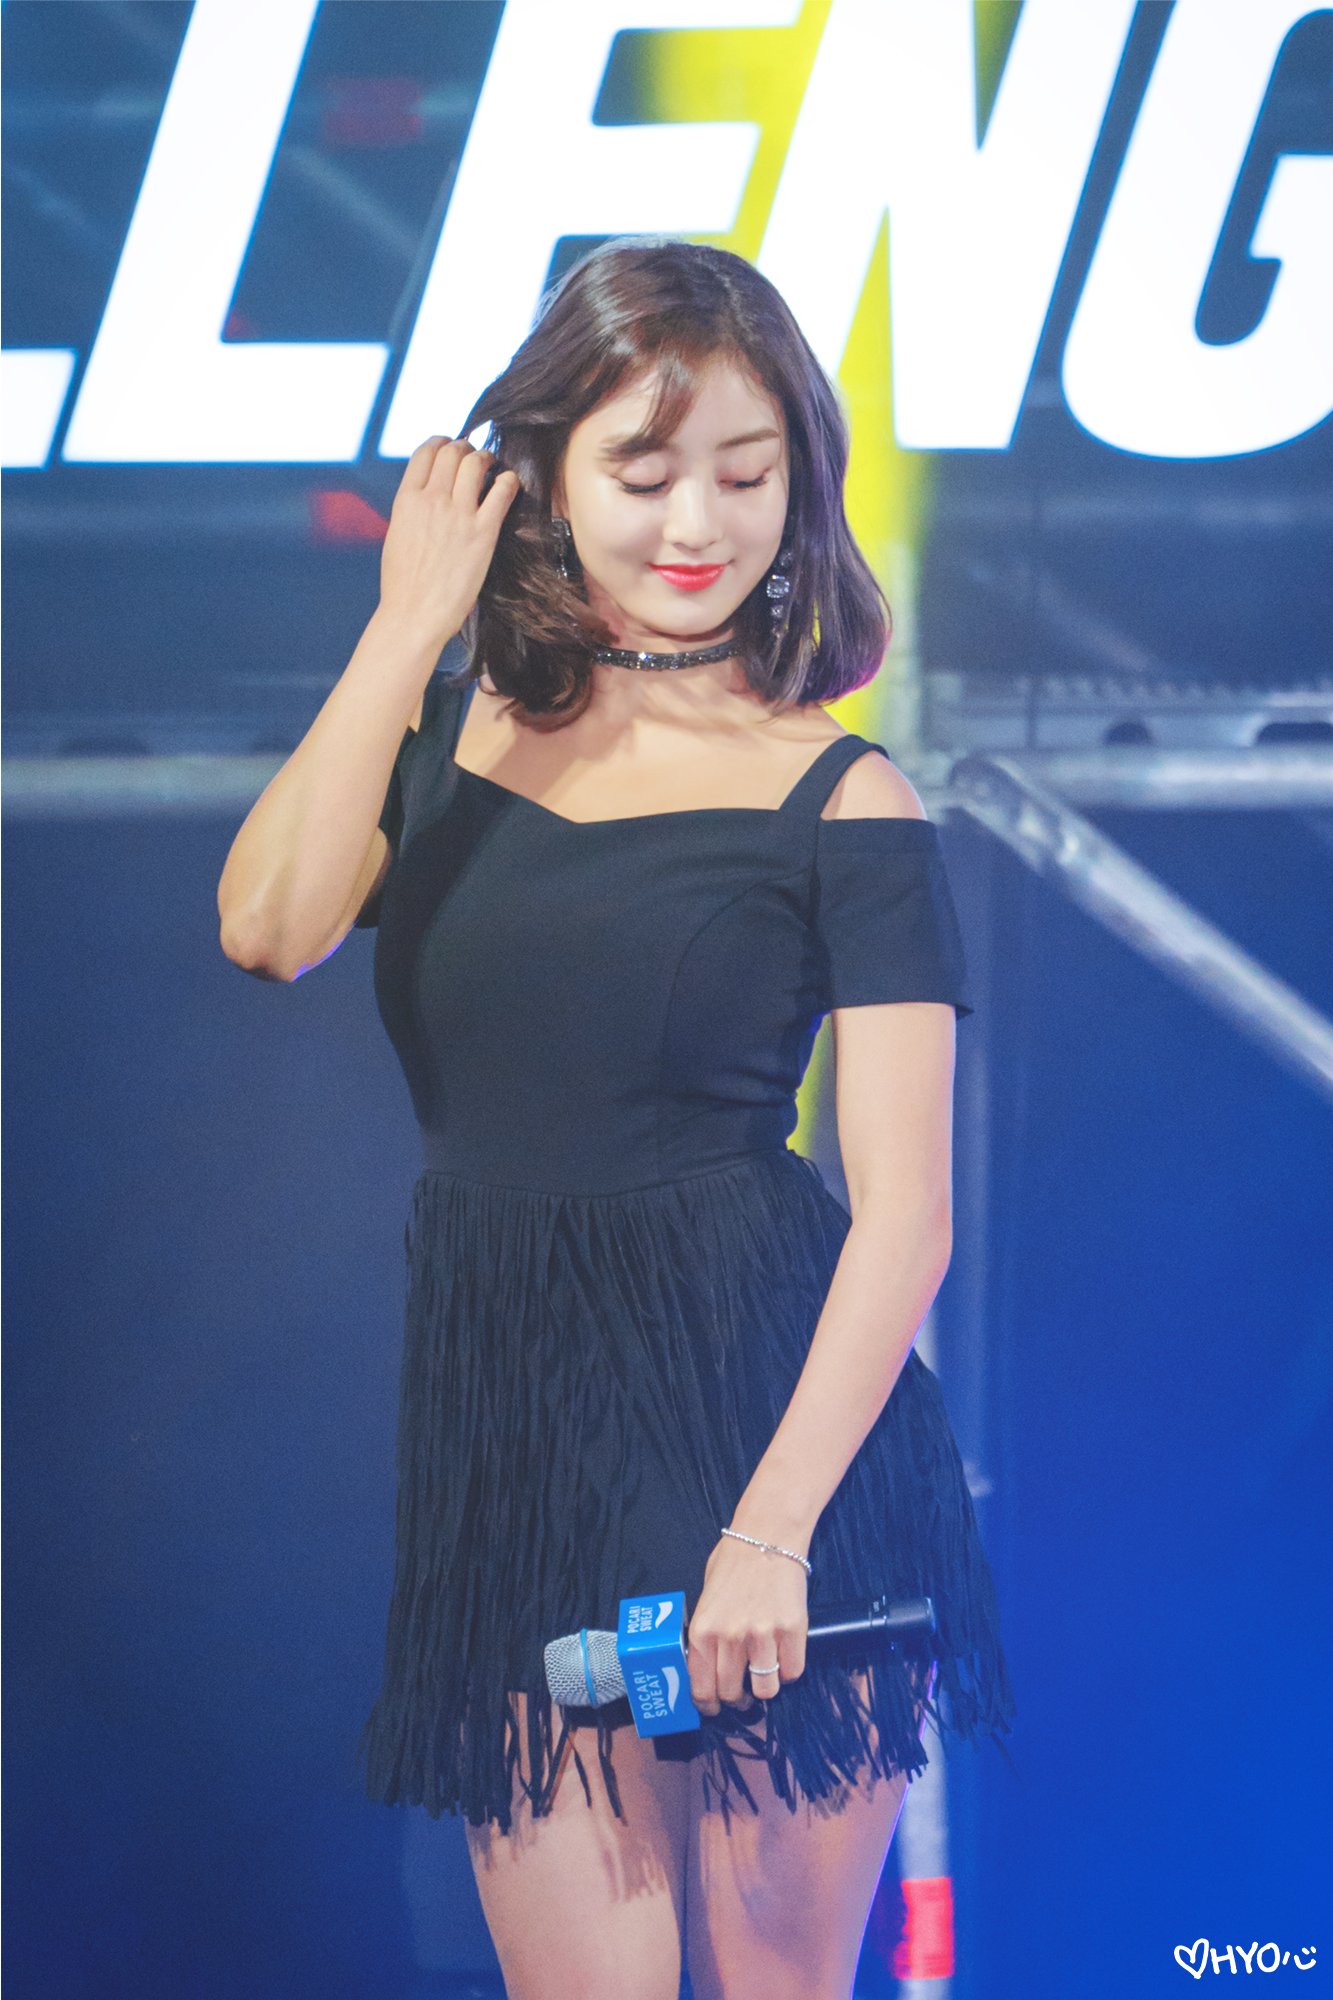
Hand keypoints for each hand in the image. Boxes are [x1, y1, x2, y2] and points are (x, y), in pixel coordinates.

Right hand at [378, 436, 521, 651]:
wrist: (414, 615)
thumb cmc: (403, 584)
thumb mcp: (397, 535)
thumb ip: (412, 509)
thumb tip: (427, 495)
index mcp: (406, 500)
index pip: (426, 451)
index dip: (441, 443)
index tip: (450, 447)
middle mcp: (432, 500)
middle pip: (453, 451)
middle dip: (465, 447)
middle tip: (474, 456)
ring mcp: (458, 515)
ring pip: (476, 462)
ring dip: (486, 458)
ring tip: (492, 465)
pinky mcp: (483, 533)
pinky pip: (502, 490)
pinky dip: (508, 480)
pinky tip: (509, 484)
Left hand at [686, 1534, 808, 1716]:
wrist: (767, 1535)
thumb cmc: (733, 1563)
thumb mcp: (706, 1598)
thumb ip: (706, 1634)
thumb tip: (705, 1668)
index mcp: (703, 1630)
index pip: (702, 1689)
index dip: (708, 1706)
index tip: (714, 1707)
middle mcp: (731, 1637)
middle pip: (733, 1694)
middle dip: (737, 1697)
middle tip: (742, 1688)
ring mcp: (763, 1635)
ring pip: (765, 1689)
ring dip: (765, 1685)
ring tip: (764, 1670)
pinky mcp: (792, 1630)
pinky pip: (792, 1672)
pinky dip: (788, 1670)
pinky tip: (784, 1654)